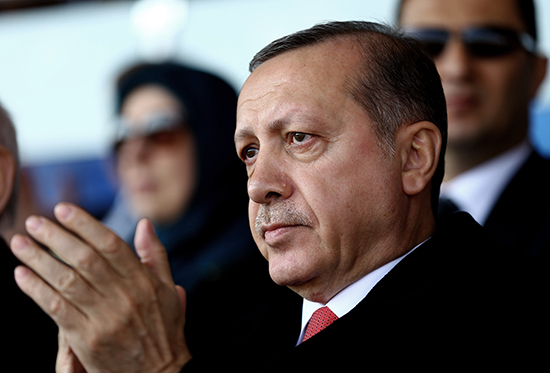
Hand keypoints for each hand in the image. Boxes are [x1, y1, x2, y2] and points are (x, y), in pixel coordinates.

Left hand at [10, 203, 190, 371]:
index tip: (63, 209)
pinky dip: (36, 290)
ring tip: (19, 243)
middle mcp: (124, 296)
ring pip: (66, 281)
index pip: (111, 244)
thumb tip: (145, 223)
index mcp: (143, 281)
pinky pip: (56, 310)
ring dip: (38, 259)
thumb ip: (155, 255)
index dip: (85, 224)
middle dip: (55, 237)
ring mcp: (104, 318)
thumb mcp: (169, 289)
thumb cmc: (164, 329)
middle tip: (34, 222)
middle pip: (84, 259)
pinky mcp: (87, 339)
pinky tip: (21, 275)